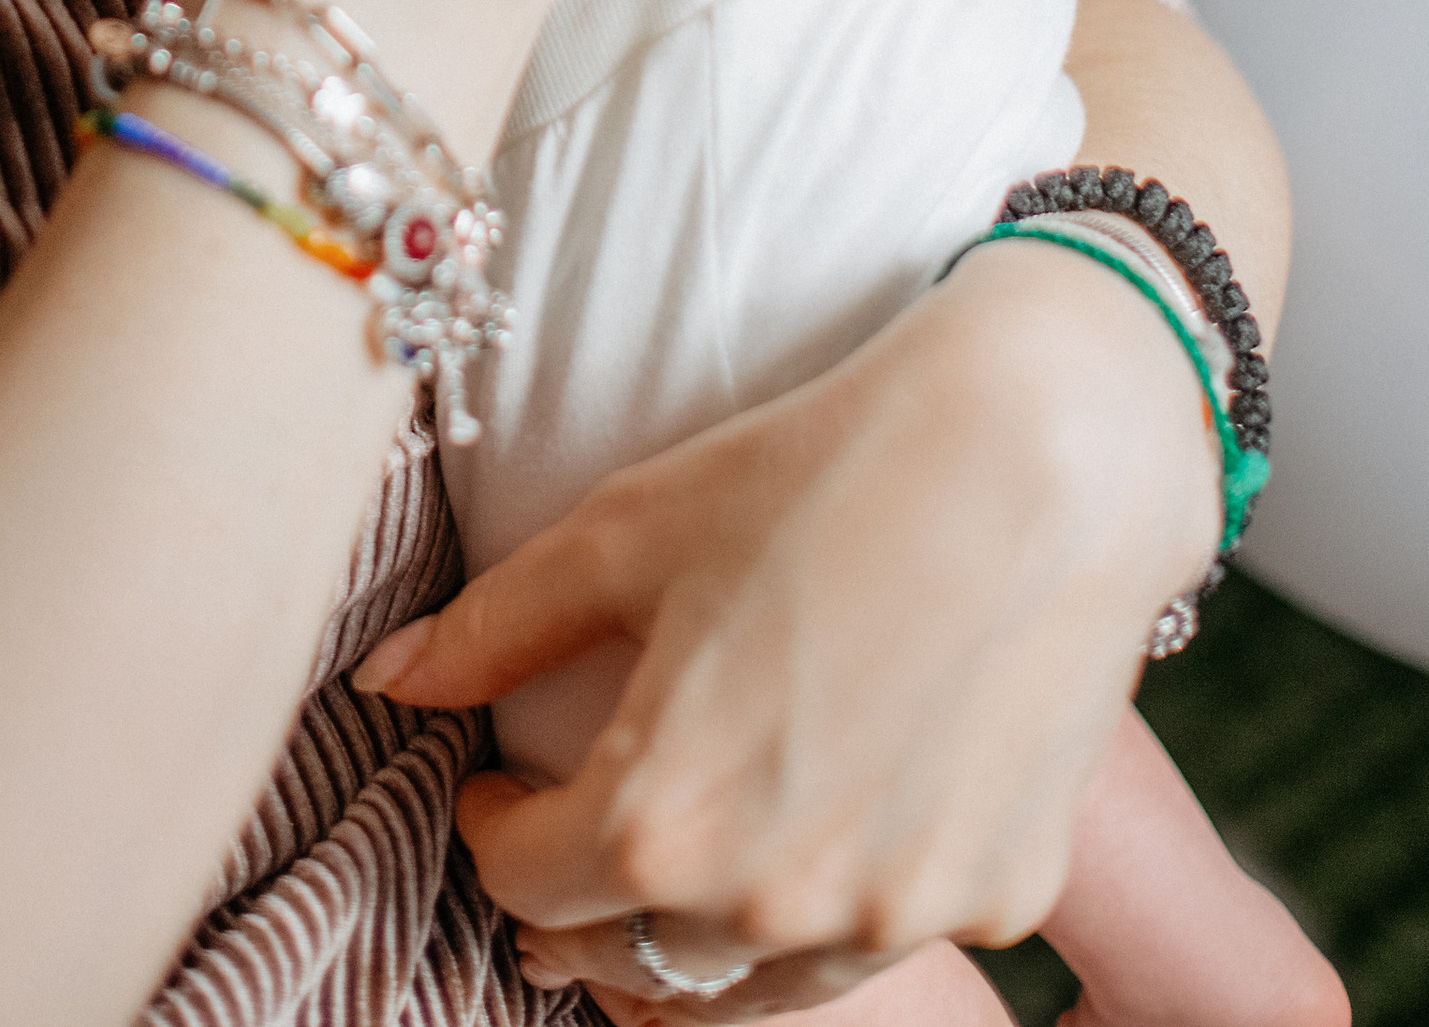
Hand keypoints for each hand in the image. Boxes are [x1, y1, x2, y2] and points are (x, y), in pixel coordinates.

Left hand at [356, 238, 1218, 1009]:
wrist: (1042, 454)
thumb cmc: (817, 470)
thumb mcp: (626, 532)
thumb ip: (494, 629)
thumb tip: (386, 681)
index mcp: (661, 822)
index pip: (520, 882)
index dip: (492, 825)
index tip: (502, 777)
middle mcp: (774, 904)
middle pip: (628, 955)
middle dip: (583, 894)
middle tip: (578, 824)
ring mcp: (896, 916)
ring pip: (752, 984)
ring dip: (697, 932)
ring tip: (682, 851)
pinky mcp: (999, 900)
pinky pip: (878, 934)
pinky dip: (835, 904)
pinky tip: (827, 816)